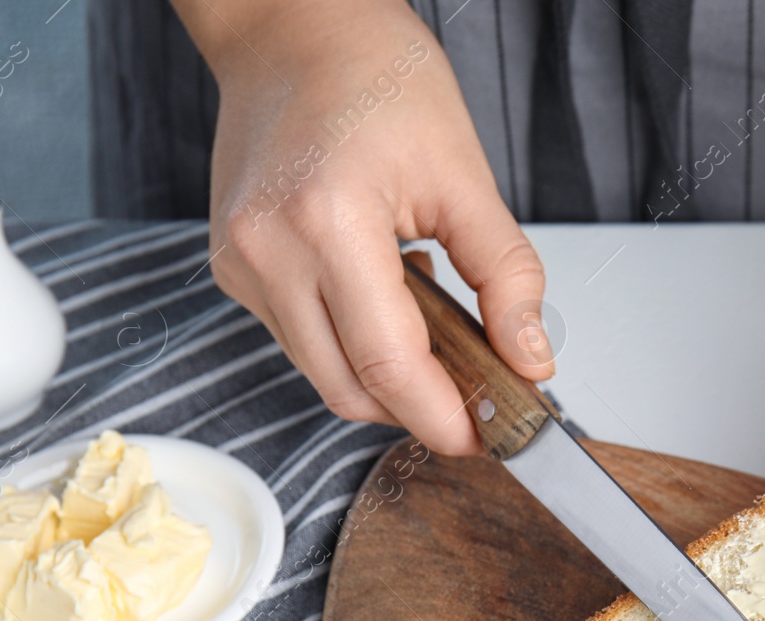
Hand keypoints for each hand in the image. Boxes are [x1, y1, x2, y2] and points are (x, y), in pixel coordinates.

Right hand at [186, 0, 549, 454]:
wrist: (293, 30)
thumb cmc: (376, 77)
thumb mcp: (465, 176)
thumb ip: (507, 277)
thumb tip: (531, 360)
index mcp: (326, 223)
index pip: (388, 366)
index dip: (443, 418)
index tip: (488, 437)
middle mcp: (268, 252)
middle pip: (349, 390)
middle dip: (420, 409)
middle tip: (479, 396)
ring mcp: (241, 264)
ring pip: (323, 374)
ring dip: (386, 377)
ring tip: (434, 324)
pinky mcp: (233, 269)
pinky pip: (301, 340)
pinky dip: (353, 343)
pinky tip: (387, 296)